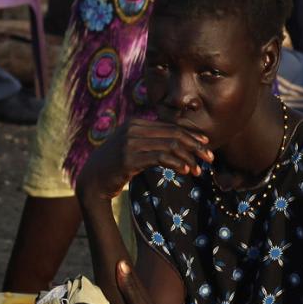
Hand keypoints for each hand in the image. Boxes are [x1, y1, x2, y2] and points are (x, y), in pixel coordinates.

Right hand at [79, 117, 212, 202]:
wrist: (92, 180)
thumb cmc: (115, 166)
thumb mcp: (132, 148)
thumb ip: (150, 141)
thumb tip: (177, 142)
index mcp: (136, 122)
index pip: (170, 125)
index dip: (191, 133)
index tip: (206, 143)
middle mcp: (133, 128)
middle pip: (173, 133)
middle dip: (195, 145)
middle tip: (210, 157)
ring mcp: (129, 142)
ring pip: (170, 146)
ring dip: (189, 158)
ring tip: (199, 170)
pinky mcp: (129, 158)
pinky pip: (160, 158)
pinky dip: (176, 164)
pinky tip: (185, 171)